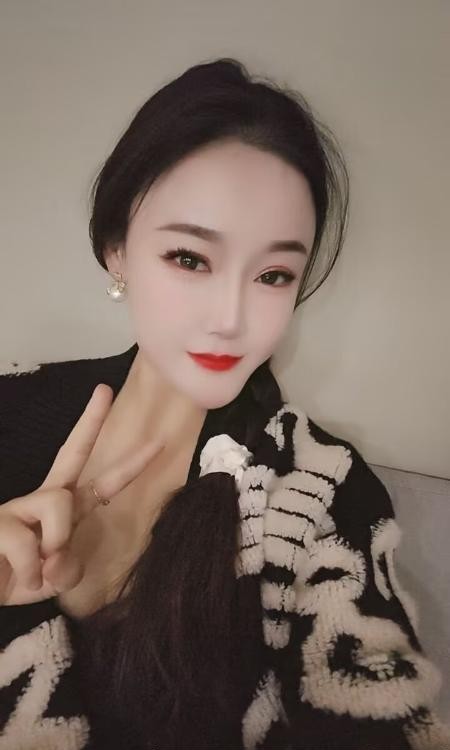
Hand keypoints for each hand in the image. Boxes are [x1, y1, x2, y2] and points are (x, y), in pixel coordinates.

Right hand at [0, 384, 164, 605]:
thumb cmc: (15, 580)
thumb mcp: (54, 579)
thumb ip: (69, 567)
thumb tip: (56, 553)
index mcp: (66, 511)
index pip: (102, 482)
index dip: (129, 464)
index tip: (157, 443)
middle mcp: (44, 499)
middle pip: (72, 452)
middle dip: (91, 420)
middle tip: (105, 389)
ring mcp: (20, 506)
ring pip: (59, 504)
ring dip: (56, 543)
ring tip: (37, 568)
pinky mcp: (0, 521)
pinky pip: (30, 544)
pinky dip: (31, 571)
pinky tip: (17, 577)